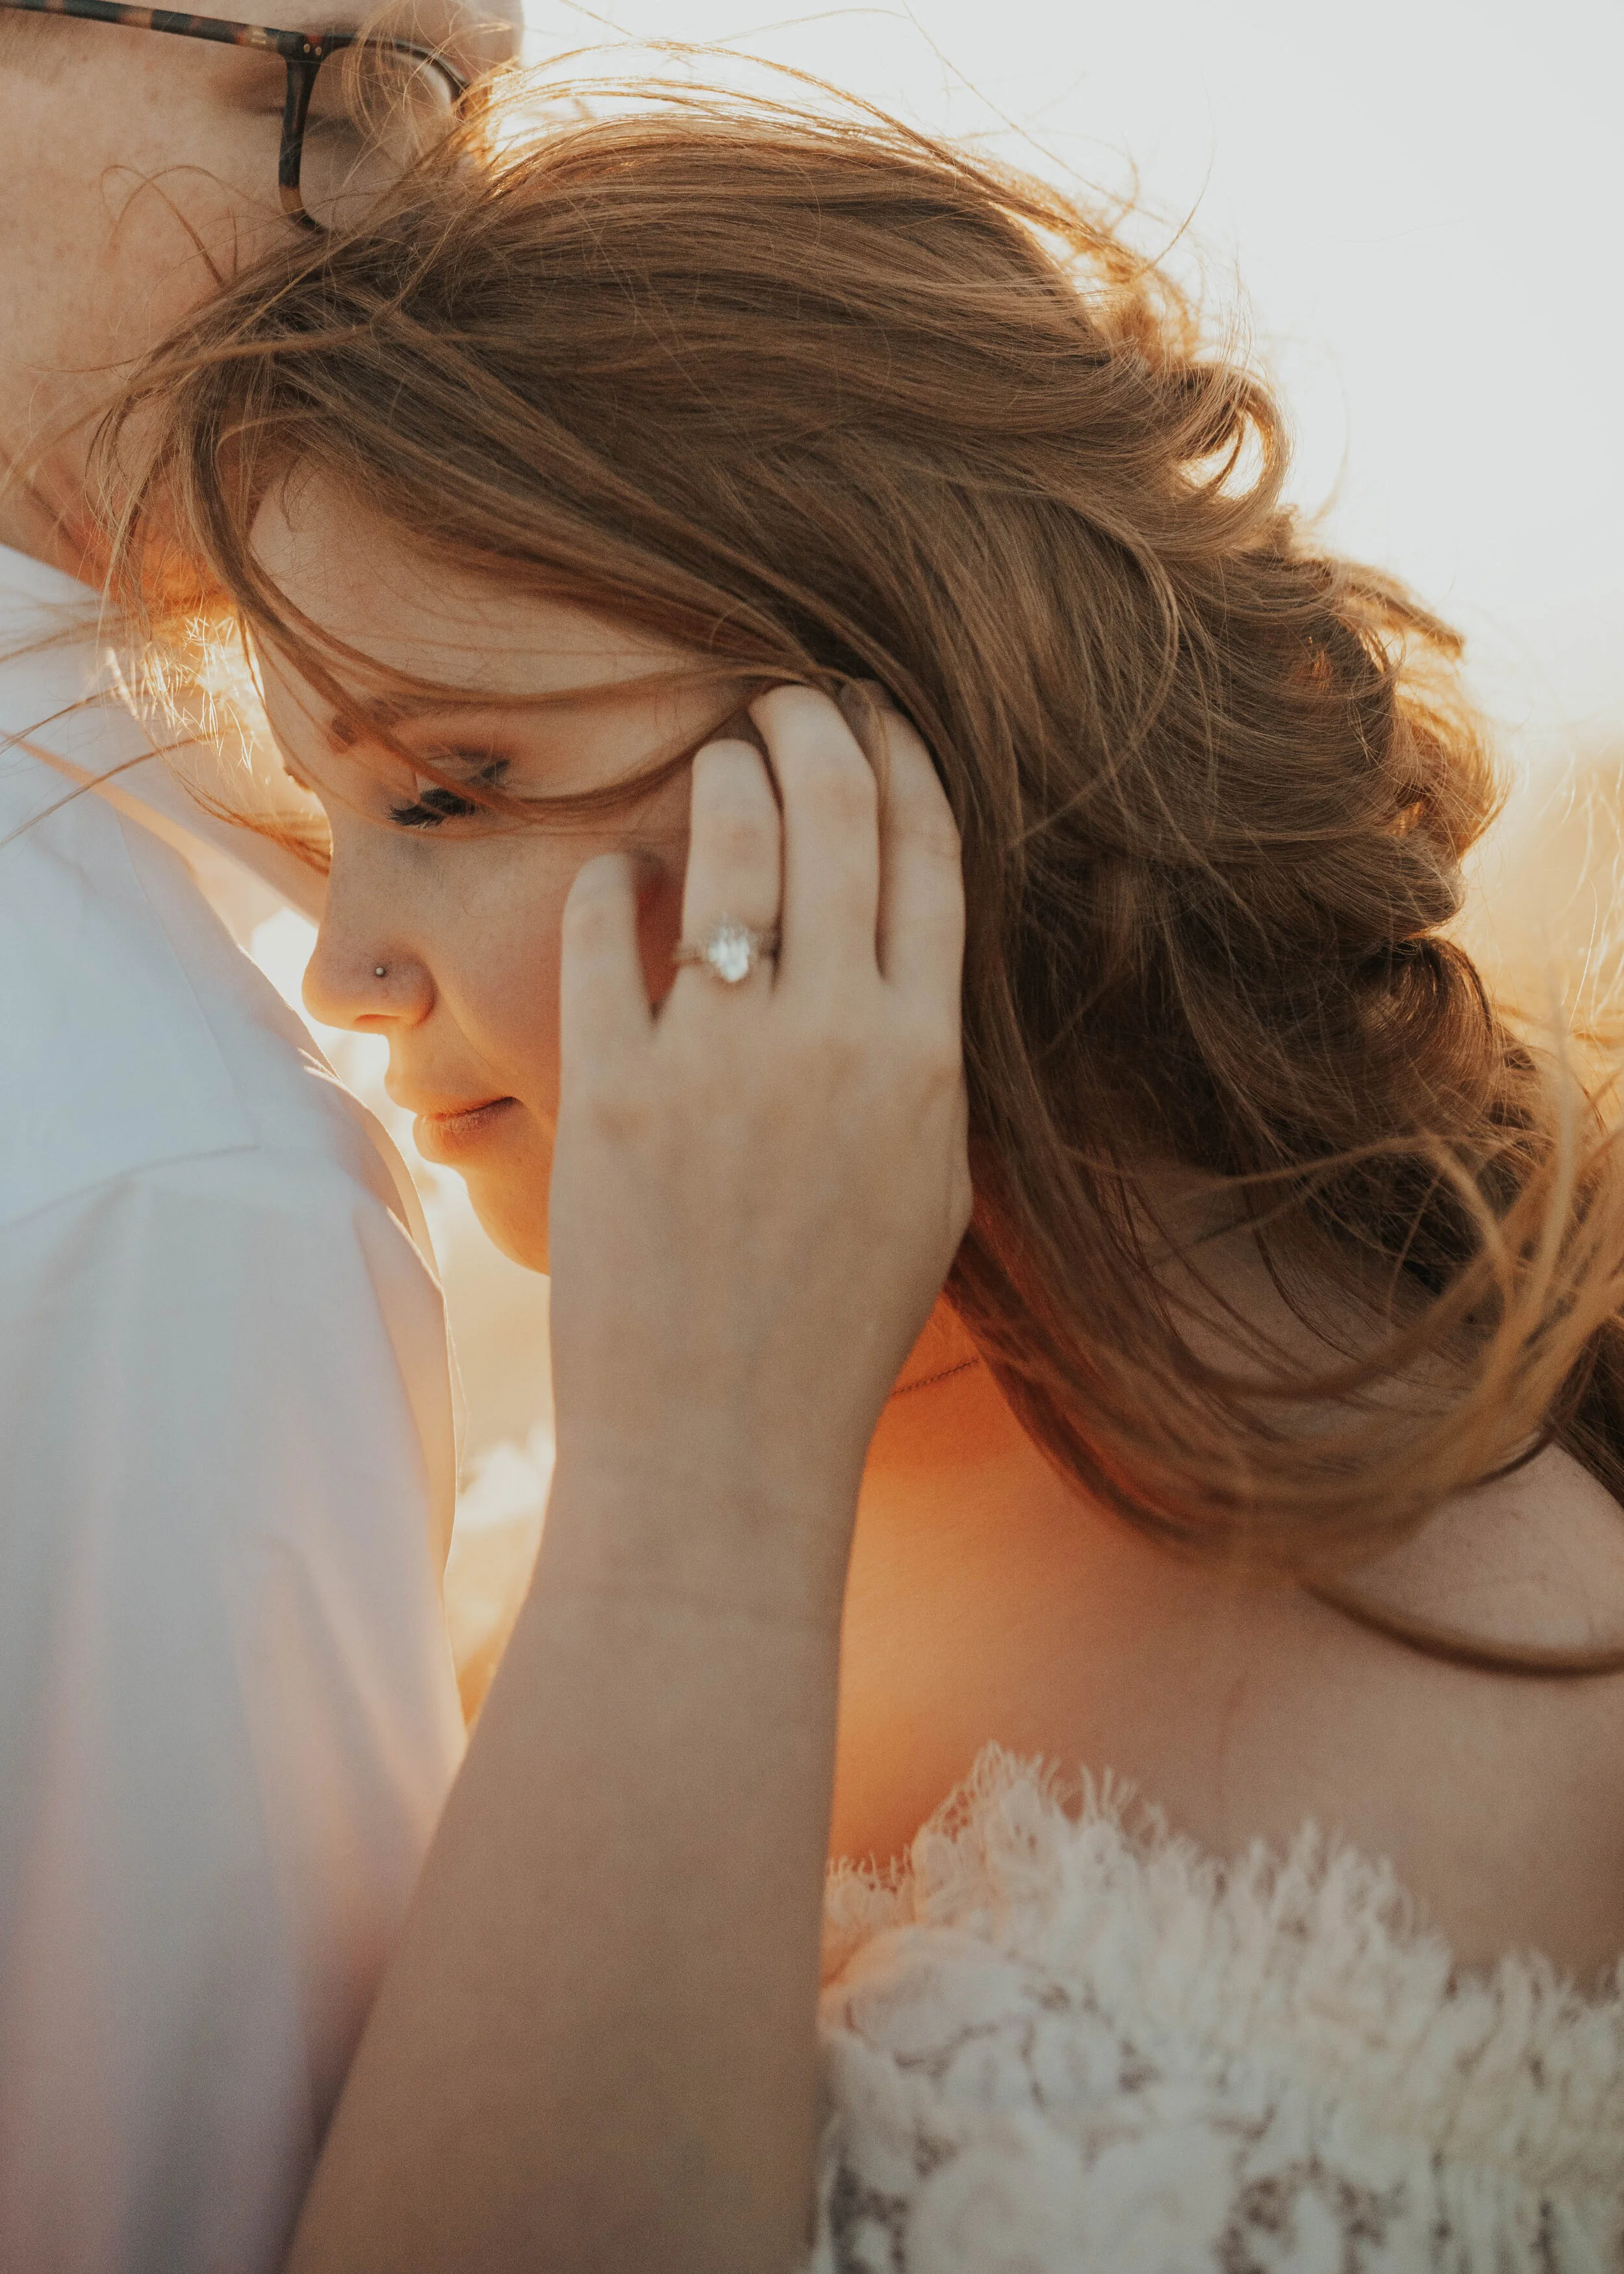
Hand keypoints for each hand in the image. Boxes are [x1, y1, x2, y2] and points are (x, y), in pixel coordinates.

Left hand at [545, 683, 969, 1608]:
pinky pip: (608, 935)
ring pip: (729, 851)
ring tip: (718, 750)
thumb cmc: (834, 1330)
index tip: (882, 711)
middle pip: (837, 822)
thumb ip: (915, 1062)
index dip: (905, 761)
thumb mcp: (926, 1190)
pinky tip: (611, 869)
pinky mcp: (615, 1091)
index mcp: (924, 1058)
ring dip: (725, 775)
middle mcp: (832, 1037)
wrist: (724, 1445)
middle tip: (791, 694)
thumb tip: (888, 955)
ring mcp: (720, 1059)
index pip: (928, 858)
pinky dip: (609, 883)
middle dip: (817, 728)